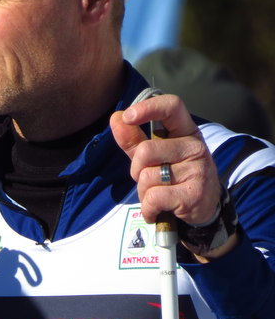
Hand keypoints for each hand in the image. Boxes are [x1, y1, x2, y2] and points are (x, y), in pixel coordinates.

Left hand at [110, 93, 220, 226]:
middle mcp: (195, 147)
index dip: (147, 108)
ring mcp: (197, 171)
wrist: (203, 211)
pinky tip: (158, 210)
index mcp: (186, 131)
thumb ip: (133, 138)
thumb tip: (115, 118)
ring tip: (159, 194)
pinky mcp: (194, 195)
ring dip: (143, 190)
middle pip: (146, 150)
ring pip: (147, 176)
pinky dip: (148, 208)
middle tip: (148, 178)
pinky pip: (153, 197)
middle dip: (136, 168)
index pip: (172, 106)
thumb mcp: (154, 155)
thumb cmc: (174, 176)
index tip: (128, 116)